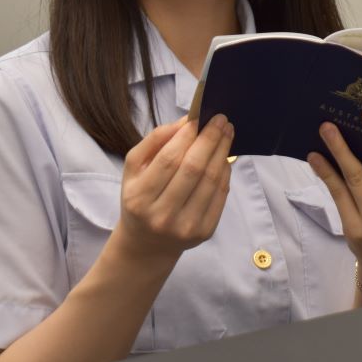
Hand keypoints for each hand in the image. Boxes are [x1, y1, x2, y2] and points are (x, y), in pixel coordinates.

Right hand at [114, 114, 234, 264]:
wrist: (147, 244)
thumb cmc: (140, 198)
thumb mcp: (134, 169)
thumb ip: (155, 141)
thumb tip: (185, 122)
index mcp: (139, 197)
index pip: (168, 159)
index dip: (187, 135)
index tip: (200, 117)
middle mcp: (161, 216)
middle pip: (193, 168)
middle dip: (210, 139)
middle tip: (221, 119)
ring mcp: (185, 227)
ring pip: (211, 180)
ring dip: (222, 152)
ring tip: (227, 133)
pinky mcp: (205, 233)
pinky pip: (221, 195)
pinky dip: (225, 171)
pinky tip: (225, 157)